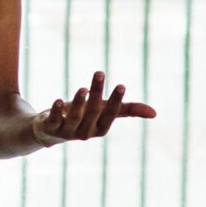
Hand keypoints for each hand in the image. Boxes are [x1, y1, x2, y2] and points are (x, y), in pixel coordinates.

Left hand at [33, 70, 156, 145]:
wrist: (51, 131)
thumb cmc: (83, 117)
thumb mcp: (105, 112)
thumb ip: (128, 111)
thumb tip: (155, 113)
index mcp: (100, 128)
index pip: (110, 116)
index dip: (115, 102)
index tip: (121, 85)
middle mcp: (85, 133)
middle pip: (92, 113)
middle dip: (97, 93)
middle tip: (100, 73)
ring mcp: (67, 132)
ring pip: (75, 118)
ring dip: (79, 102)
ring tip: (83, 88)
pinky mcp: (50, 128)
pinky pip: (53, 121)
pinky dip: (56, 111)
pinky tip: (58, 100)